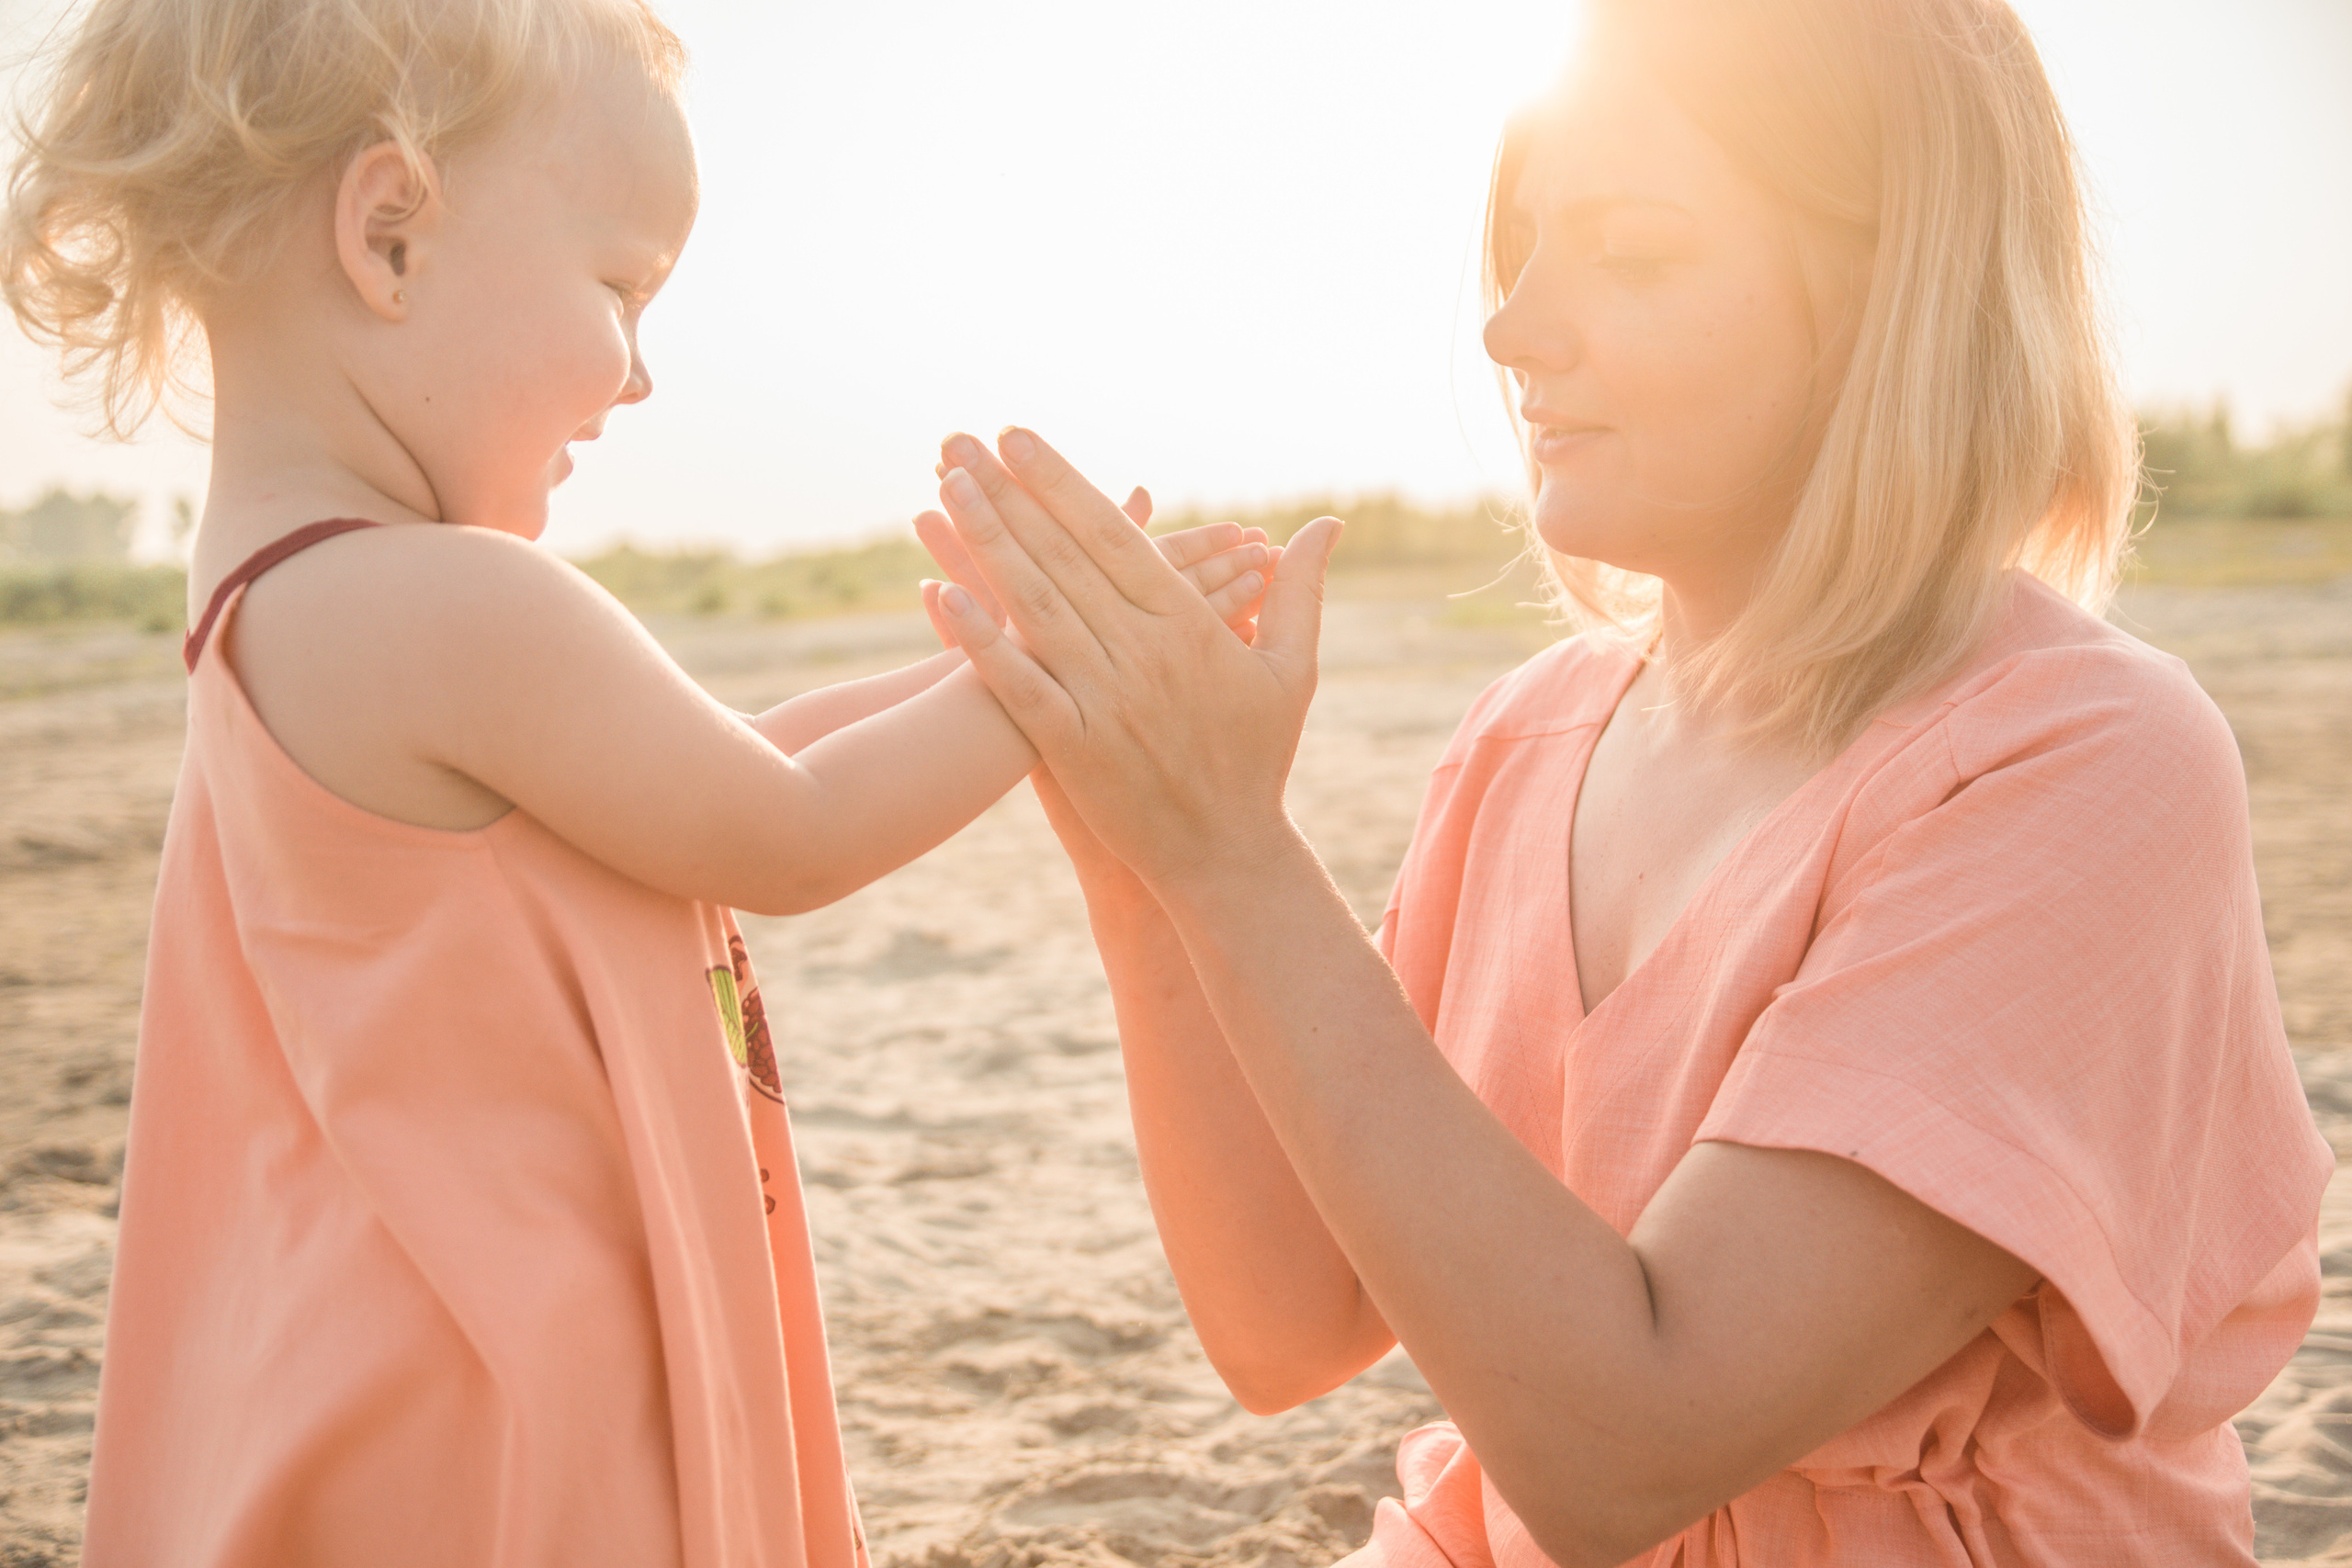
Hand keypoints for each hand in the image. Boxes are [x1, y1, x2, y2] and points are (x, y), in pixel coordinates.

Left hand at [923, 426, 1341, 891]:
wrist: (1224, 855)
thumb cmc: (1258, 757)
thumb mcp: (1292, 670)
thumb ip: (1301, 592)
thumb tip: (1328, 523)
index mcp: (1189, 627)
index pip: (1113, 537)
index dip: (1061, 484)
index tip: (1019, 439)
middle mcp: (1141, 655)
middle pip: (1062, 558)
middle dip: (1008, 495)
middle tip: (960, 441)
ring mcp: (1101, 701)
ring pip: (1035, 607)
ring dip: (985, 545)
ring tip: (943, 490)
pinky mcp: (1070, 748)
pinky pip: (1017, 685)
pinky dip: (979, 640)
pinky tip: (938, 593)